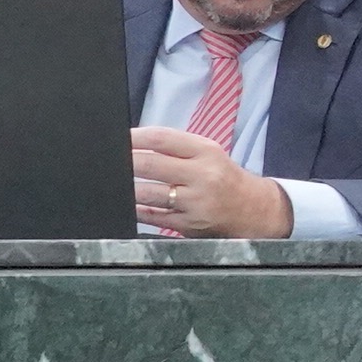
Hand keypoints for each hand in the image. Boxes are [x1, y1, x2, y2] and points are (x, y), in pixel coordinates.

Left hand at [130, 127, 292, 238]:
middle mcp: (202, 175)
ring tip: (116, 183)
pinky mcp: (188, 224)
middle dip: (124, 162)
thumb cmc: (223, 177)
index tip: (116, 138)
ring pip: (147, 193)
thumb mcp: (208, 154)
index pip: (161, 138)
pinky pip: (152, 216)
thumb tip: (132, 143)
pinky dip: (136, 209)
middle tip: (107, 160)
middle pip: (150, 164)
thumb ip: (175, 148)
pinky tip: (130, 203)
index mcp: (206, 151)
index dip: (133, 137)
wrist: (254, 209)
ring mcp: (195, 202)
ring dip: (126, 188)